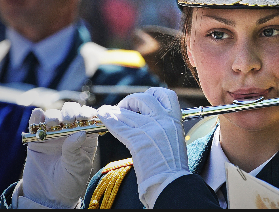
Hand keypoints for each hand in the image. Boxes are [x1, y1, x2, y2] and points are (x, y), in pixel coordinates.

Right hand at [21, 102, 98, 207]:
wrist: (48, 194)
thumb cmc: (69, 181)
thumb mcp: (76, 167)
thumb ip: (75, 150)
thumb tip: (80, 132)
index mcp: (86, 136)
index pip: (88, 118)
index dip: (87, 113)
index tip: (85, 117)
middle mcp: (70, 131)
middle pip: (71, 111)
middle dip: (70, 112)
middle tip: (68, 120)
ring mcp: (54, 132)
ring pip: (54, 115)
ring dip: (54, 115)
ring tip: (54, 124)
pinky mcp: (37, 137)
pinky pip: (36, 123)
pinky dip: (37, 117)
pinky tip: (38, 117)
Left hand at [97, 87, 189, 207]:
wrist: (172, 183)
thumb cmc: (173, 166)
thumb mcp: (175, 139)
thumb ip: (164, 126)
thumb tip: (149, 120)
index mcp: (175, 119)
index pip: (166, 94)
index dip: (152, 94)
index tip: (144, 101)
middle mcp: (163, 120)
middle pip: (144, 98)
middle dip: (132, 101)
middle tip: (125, 109)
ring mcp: (150, 129)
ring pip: (128, 110)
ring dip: (116, 110)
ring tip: (107, 111)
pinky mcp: (137, 140)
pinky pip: (119, 124)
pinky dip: (109, 119)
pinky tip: (103, 116)